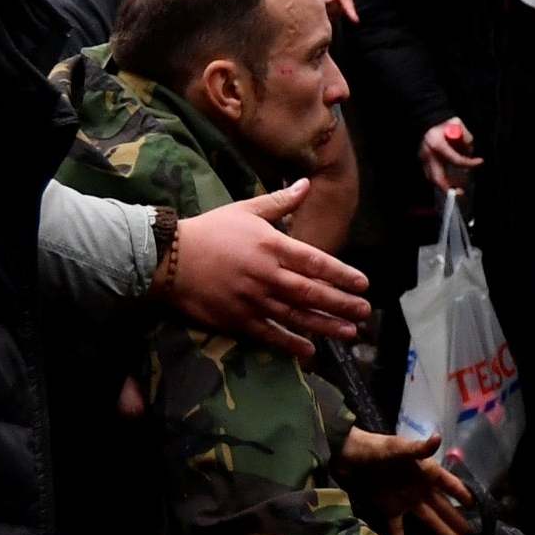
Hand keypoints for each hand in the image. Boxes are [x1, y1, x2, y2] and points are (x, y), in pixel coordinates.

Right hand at [168, 182, 371, 360]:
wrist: (168, 257)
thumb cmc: (210, 230)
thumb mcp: (246, 209)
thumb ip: (280, 202)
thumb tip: (307, 184)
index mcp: (271, 246)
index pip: (316, 262)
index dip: (342, 274)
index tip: (363, 283)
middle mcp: (267, 274)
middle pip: (312, 292)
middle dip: (342, 303)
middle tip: (365, 311)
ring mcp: (252, 299)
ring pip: (296, 316)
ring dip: (326, 326)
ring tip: (349, 332)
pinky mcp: (237, 319)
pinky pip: (269, 335)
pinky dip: (290, 344)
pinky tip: (310, 350)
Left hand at [336, 430, 474, 534]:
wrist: (347, 456)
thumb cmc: (375, 448)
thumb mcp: (398, 448)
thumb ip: (418, 449)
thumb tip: (439, 438)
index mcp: (425, 471)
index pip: (449, 484)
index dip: (462, 494)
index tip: (476, 506)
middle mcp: (419, 487)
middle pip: (443, 506)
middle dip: (457, 519)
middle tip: (474, 534)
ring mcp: (405, 500)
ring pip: (428, 519)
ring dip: (442, 532)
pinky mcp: (389, 509)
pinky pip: (398, 530)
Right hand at [419, 119, 480, 190]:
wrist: (428, 119)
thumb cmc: (443, 122)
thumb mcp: (457, 124)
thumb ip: (466, 138)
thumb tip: (470, 153)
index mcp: (436, 144)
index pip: (455, 159)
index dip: (469, 163)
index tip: (479, 161)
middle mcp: (427, 154)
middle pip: (437, 178)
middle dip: (449, 188)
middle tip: (460, 192)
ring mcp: (422, 158)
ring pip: (432, 179)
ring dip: (443, 185)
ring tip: (455, 189)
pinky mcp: (421, 161)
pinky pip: (430, 174)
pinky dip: (439, 179)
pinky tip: (448, 181)